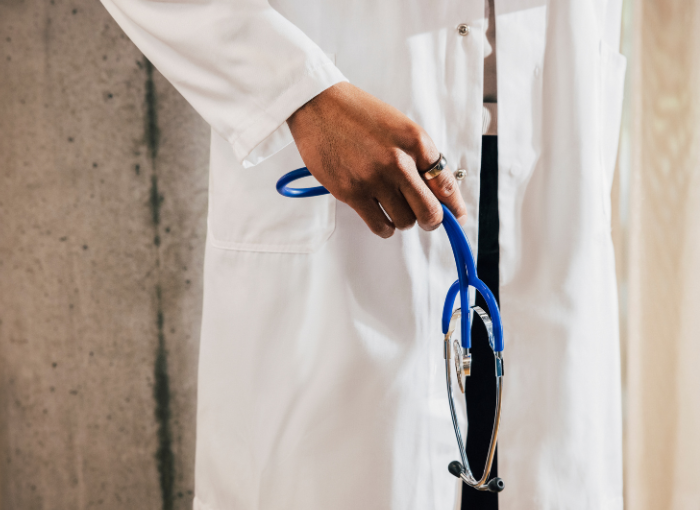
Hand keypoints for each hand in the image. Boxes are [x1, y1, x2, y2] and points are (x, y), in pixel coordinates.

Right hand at [287, 82, 467, 237]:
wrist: (318, 105)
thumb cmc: (358, 114)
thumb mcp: (399, 127)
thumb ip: (420, 157)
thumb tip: (439, 190)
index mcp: (416, 142)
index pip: (446, 184)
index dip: (454, 206)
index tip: (456, 216)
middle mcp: (398, 161)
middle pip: (430, 212)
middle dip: (432, 220)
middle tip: (426, 219)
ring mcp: (373, 179)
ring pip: (405, 221)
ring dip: (403, 220)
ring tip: (394, 207)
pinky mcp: (351, 192)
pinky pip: (379, 226)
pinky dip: (384, 227)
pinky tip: (380, 214)